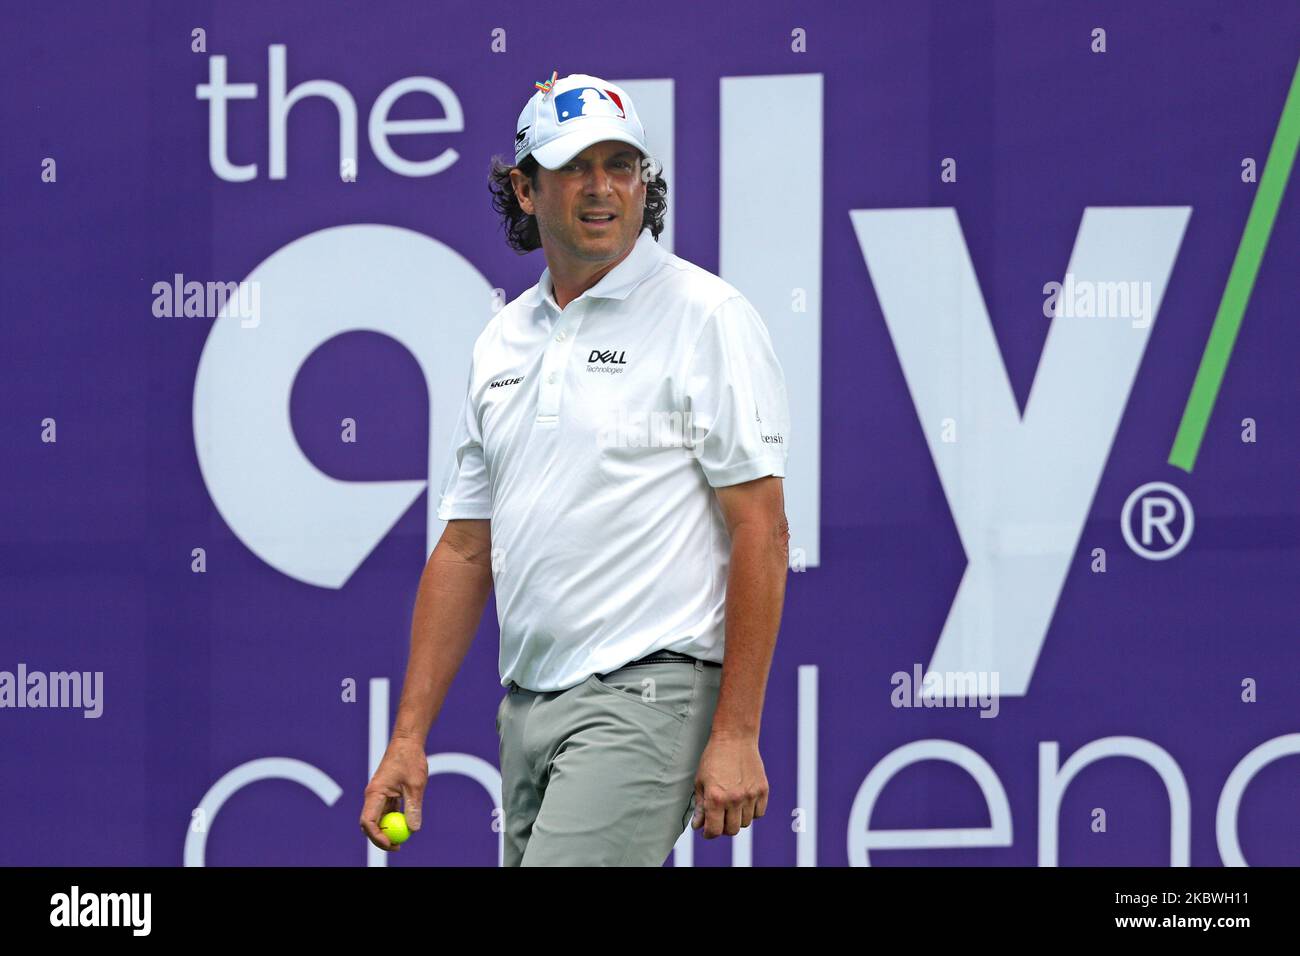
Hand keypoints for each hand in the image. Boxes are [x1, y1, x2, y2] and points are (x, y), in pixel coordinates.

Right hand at [359, 735, 427, 851]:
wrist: (408, 741)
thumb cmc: (410, 759)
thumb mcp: (415, 785)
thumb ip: (413, 807)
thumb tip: (413, 829)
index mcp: (375, 793)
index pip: (368, 822)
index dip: (378, 837)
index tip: (392, 844)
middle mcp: (373, 796)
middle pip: (370, 824)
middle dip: (381, 838)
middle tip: (398, 846)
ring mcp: (378, 795)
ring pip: (378, 819)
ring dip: (388, 829)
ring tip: (405, 836)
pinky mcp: (385, 793)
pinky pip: (386, 811)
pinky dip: (394, 819)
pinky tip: (406, 822)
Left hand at [691, 732, 767, 837]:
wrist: (735, 738)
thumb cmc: (714, 758)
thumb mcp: (700, 781)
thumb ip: (700, 806)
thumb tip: (698, 826)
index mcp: (716, 798)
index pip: (714, 831)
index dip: (709, 834)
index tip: (707, 830)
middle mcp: (734, 799)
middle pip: (731, 830)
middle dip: (723, 827)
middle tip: (719, 817)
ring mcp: (751, 795)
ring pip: (745, 823)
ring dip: (737, 818)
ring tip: (731, 805)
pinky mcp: (763, 790)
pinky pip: (759, 813)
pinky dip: (751, 812)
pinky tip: (744, 801)